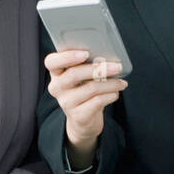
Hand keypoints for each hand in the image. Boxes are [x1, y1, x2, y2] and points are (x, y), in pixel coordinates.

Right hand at [44, 50, 126, 164]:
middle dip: (98, 69)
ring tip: (122, 82)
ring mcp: (66, 103)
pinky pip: (98, 101)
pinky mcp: (78, 116)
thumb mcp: (81, 76)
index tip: (85, 53)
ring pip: (91, 88)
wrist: (83, 119)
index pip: (51, 62)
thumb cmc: (84, 89)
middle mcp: (57, 87)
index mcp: (56, 73)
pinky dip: (110, 95)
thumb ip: (87, 64)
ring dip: (111, 84)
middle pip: (74, 74)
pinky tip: (116, 93)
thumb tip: (107, 57)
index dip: (67, 56)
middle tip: (117, 67)